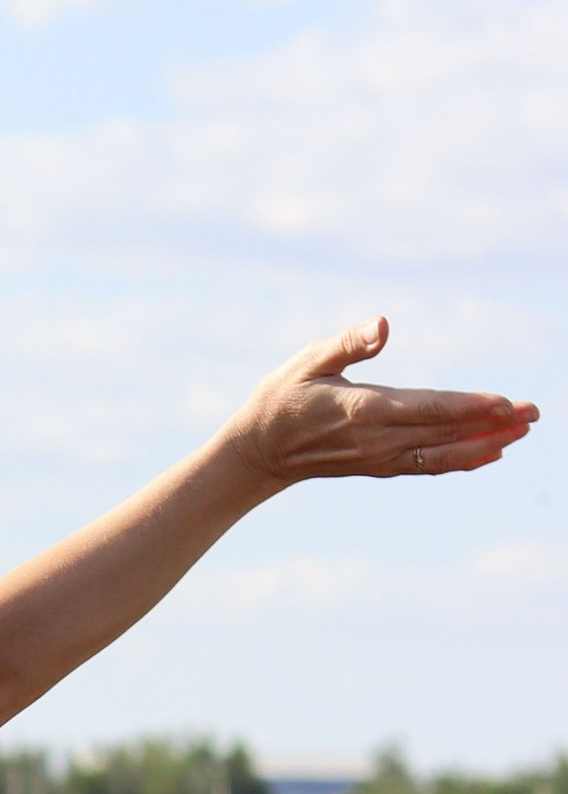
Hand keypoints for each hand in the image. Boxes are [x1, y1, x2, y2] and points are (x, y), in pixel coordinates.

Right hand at [225, 318, 536, 490]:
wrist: (258, 453)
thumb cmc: (282, 397)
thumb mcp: (308, 359)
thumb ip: (349, 343)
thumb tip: (383, 326)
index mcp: (363, 411)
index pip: (427, 409)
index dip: (468, 407)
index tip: (504, 403)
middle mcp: (377, 441)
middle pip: (445, 434)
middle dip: (492, 425)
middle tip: (535, 412)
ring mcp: (380, 459)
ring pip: (442, 455)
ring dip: (485, 445)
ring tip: (521, 432)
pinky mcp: (380, 466)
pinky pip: (428, 466)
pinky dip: (461, 460)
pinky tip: (489, 453)